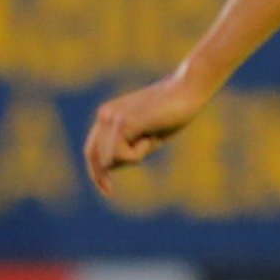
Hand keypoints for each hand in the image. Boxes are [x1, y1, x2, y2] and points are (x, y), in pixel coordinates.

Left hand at [83, 70, 216, 193]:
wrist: (188, 89)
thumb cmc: (173, 112)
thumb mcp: (145, 135)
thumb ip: (127, 147)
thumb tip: (110, 167)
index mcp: (107, 115)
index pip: (92, 149)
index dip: (96, 172)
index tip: (107, 191)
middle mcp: (104, 115)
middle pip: (96, 157)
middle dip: (103, 174)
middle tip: (111, 190)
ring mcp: (112, 118)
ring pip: (110, 160)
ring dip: (134, 158)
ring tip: (152, 138)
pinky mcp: (123, 122)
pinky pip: (122, 155)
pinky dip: (138, 153)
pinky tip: (151, 137)